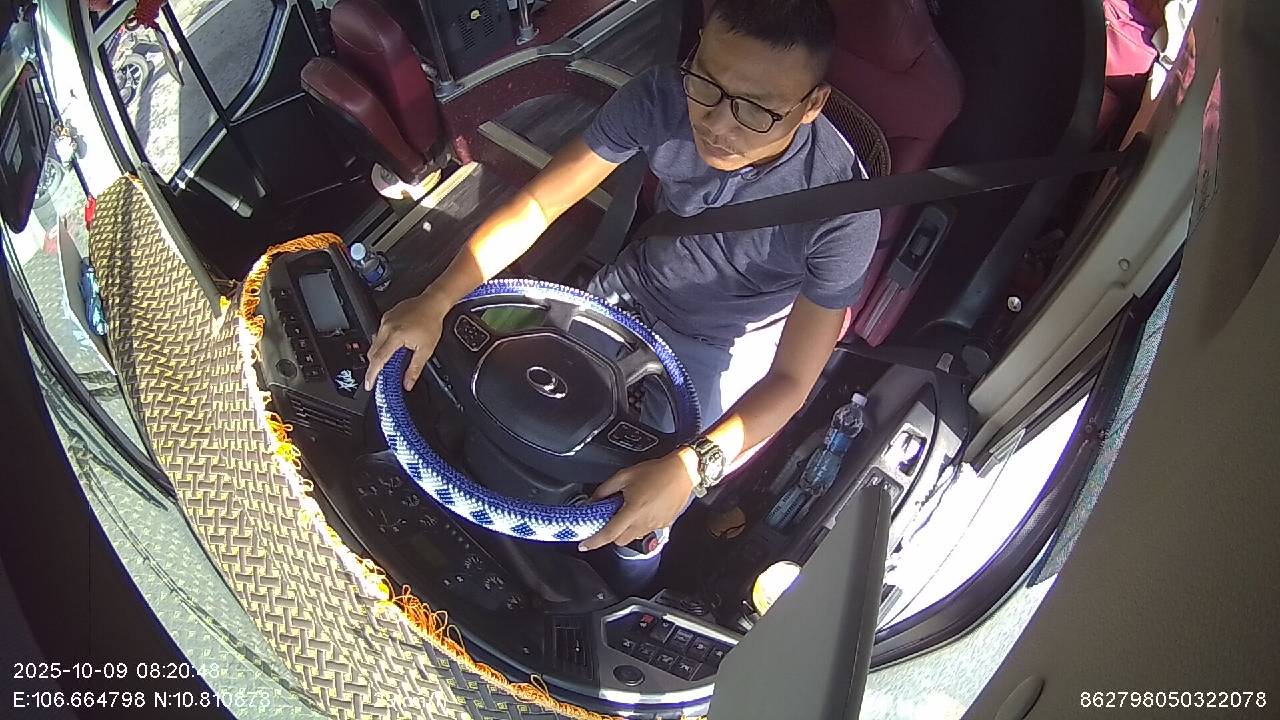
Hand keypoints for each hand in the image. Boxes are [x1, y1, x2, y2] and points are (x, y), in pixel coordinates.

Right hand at [364, 290, 450, 390]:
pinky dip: (382, 344)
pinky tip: (392, 348)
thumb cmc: (431, 322)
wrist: (432, 303)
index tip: (369, 384)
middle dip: (374, 367)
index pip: (379, 359)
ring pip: (374, 343)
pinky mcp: (386, 317)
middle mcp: (387, 327)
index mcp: (395, 336)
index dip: (372, 374)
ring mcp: (385, 321)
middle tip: (379, 378)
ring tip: (388, 363)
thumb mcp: (426, 350)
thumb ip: (415, 369)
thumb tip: (408, 383)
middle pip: (373, 353)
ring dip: (378, 355)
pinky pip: (379, 334)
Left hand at [578, 449, 698, 550]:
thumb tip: (593, 500)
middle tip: (609, 518)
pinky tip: (642, 508)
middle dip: (611, 533)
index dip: (594, 541)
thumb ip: (605, 489)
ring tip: (629, 509)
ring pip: (633, 536)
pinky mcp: (663, 524)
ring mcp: (655, 525)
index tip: (584, 545)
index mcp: (633, 511)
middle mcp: (644, 522)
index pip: (609, 533)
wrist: (683, 472)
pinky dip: (639, 524)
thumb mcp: (624, 475)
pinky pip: (646, 530)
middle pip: (620, 540)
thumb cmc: (656, 472)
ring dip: (626, 528)